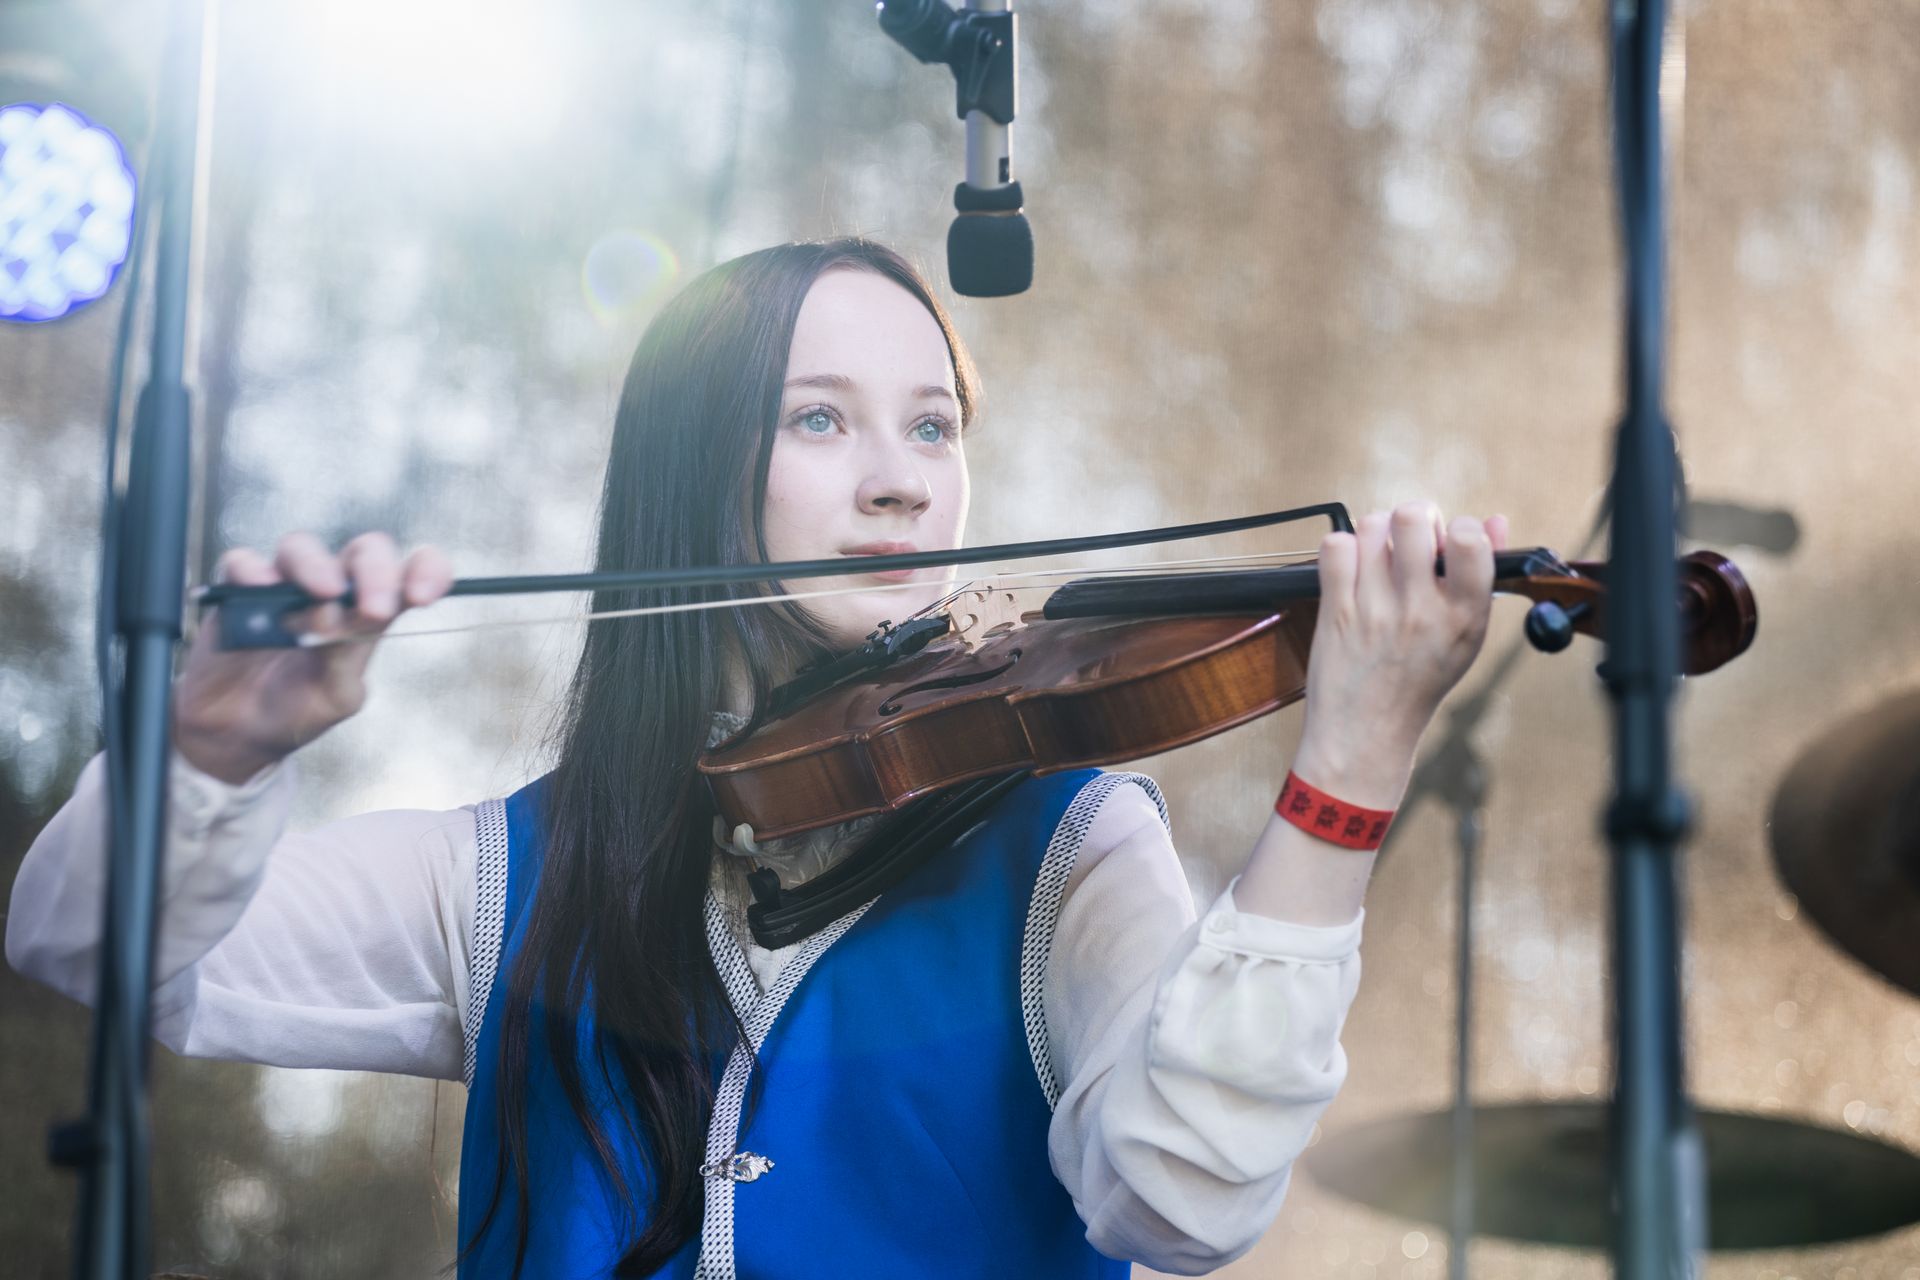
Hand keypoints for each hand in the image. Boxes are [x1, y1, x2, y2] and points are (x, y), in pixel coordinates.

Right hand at [172, 532, 453, 783]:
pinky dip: (253, 570)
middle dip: (376, 571)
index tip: (424, 596)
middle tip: (375, 608)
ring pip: (303, 547)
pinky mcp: (237, 591)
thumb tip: (333, 615)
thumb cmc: (296, 710)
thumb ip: (343, 658)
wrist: (238, 734)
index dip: (426, 571)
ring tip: (323, 595)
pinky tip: (261, 588)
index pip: (409, 573)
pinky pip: (242, 563)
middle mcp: (333, 590)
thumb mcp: (334, 695)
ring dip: (318, 566)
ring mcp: (284, 586)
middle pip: (363, 552)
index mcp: (370, 611)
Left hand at [1291, 503, 1507, 807]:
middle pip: (1413, 518)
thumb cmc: (1419, 681)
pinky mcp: (1335, 611)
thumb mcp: (1466, 637)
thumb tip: (1494, 521)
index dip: (1457, 527)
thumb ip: (1481, 576)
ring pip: (1371, 527)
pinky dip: (1342, 550)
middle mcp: (1420, 610)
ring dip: (1375, 535)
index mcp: (1464, 616)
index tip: (1448, 543)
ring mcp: (1374, 609)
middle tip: (1409, 543)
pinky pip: (1335, 547)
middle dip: (1413, 519)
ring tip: (1379, 560)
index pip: (1469, 539)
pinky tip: (1352, 572)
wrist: (1367, 732)